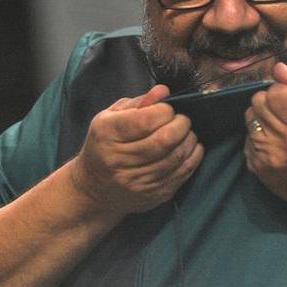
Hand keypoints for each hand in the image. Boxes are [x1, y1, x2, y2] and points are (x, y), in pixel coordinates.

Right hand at [70, 84, 202, 213]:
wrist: (94, 188)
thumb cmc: (105, 143)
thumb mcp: (111, 116)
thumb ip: (139, 102)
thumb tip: (164, 91)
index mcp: (107, 134)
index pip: (145, 120)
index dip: (165, 111)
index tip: (168, 109)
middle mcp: (119, 160)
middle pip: (164, 140)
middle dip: (182, 124)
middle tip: (182, 119)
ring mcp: (136, 181)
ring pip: (176, 157)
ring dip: (189, 140)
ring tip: (187, 132)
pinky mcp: (152, 194)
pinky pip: (182, 174)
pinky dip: (192, 157)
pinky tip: (190, 148)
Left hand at [243, 63, 286, 212]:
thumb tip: (278, 68)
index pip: (277, 91)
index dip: (284, 89)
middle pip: (259, 102)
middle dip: (271, 100)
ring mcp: (272, 158)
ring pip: (250, 119)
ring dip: (263, 118)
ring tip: (282, 127)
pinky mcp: (260, 170)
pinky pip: (247, 140)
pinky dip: (259, 137)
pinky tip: (277, 143)